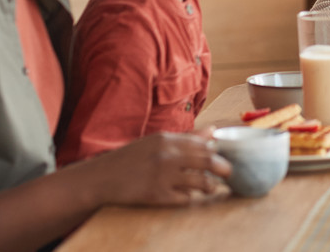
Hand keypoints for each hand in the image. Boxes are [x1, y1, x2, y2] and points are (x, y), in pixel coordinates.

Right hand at [86, 132, 230, 205]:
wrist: (100, 178)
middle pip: (208, 160)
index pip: (204, 143)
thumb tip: (213, 130)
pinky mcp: (156, 196)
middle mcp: (167, 156)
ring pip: (200, 182)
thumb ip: (186, 138)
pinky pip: (185, 199)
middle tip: (229, 173)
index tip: (226, 156)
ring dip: (210, 186)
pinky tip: (190, 195)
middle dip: (224, 168)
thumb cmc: (130, 158)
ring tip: (212, 187)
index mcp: (167, 139)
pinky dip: (191, 197)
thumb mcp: (156, 142)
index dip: (220, 151)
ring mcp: (162, 176)